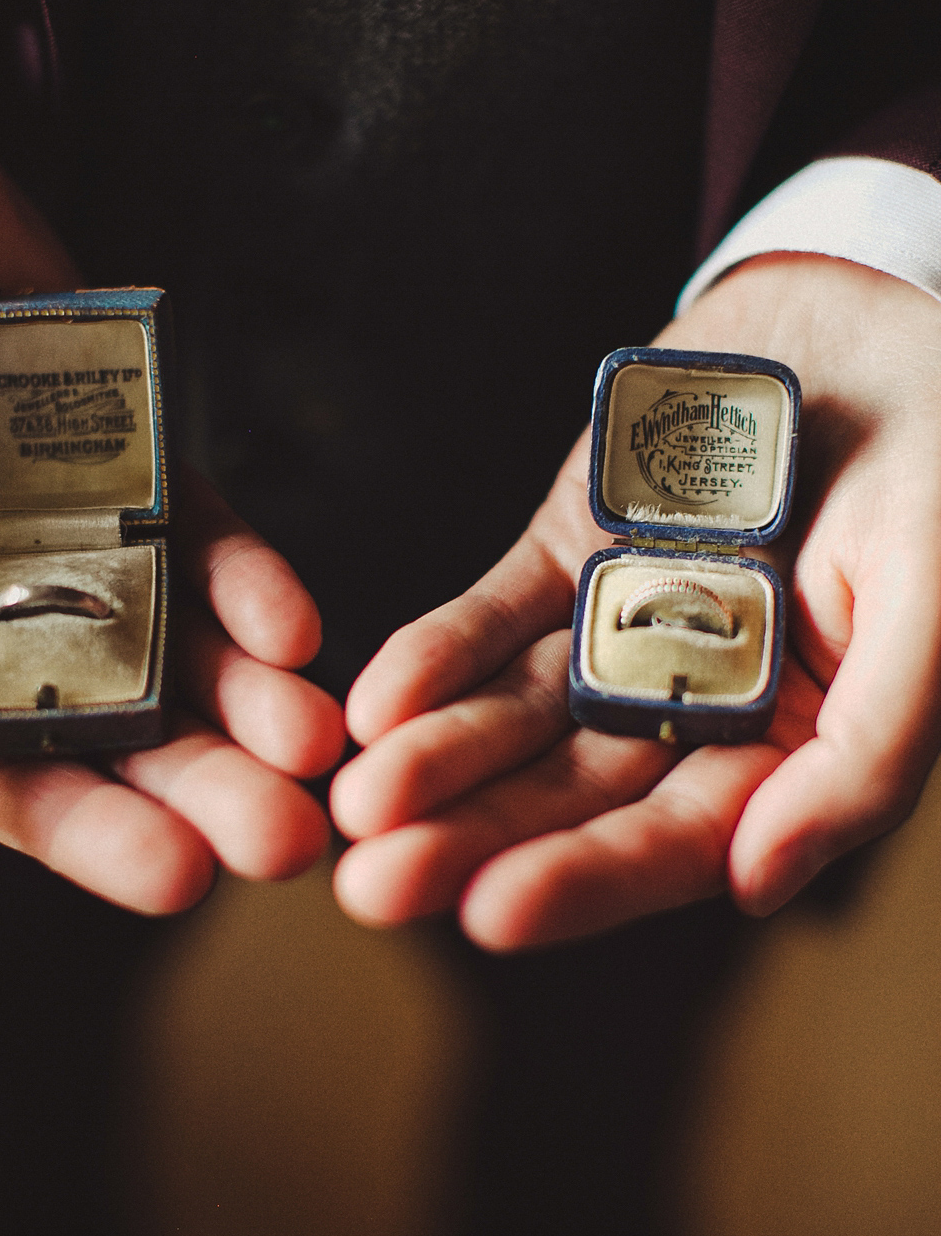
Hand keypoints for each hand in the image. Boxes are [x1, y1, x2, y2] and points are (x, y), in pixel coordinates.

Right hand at [0, 72, 343, 909]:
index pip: (1, 775)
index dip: (89, 834)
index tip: (182, 881)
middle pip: (114, 728)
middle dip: (202, 787)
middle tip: (294, 842)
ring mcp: (67, 530)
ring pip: (175, 640)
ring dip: (249, 697)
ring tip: (319, 743)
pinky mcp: (125, 453)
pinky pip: (198, 525)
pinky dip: (247, 574)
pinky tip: (297, 626)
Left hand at [330, 254, 940, 946]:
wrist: (883, 319)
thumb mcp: (935, 607)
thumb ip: (868, 754)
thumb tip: (755, 885)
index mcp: (786, 744)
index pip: (676, 836)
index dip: (587, 878)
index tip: (489, 916)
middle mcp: (696, 703)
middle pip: (574, 791)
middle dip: (475, 836)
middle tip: (371, 884)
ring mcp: (626, 624)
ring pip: (520, 711)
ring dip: (437, 755)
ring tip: (352, 799)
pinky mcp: (573, 548)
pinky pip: (499, 611)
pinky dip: (438, 652)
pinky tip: (374, 699)